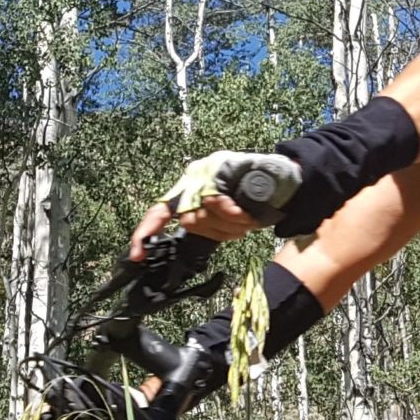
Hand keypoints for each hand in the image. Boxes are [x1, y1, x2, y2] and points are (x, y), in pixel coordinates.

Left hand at [127, 150, 299, 260]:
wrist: (280, 176)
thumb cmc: (251, 194)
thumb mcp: (225, 212)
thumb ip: (206, 222)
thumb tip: (186, 223)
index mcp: (188, 188)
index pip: (159, 211)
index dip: (146, 231)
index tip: (138, 254)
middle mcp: (193, 177)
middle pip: (189, 220)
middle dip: (216, 228)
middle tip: (237, 223)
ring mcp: (206, 170)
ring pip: (203, 216)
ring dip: (229, 225)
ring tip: (246, 216)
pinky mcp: (221, 166)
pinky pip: (220, 205)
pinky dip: (236, 216)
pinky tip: (248, 212)